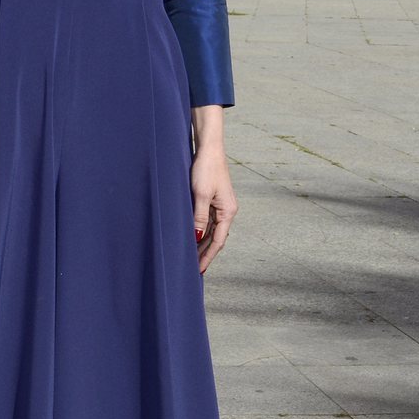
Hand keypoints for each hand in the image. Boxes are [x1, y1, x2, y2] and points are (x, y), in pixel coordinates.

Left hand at [190, 143, 237, 273]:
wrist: (209, 148)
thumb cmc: (206, 169)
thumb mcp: (200, 195)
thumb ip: (199, 218)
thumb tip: (197, 238)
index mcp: (228, 211)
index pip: (218, 241)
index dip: (208, 257)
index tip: (199, 270)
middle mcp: (227, 210)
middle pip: (216, 238)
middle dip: (205, 253)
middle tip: (192, 269)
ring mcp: (220, 205)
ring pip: (211, 231)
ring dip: (202, 244)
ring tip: (191, 258)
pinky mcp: (212, 199)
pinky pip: (207, 221)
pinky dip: (200, 231)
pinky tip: (192, 238)